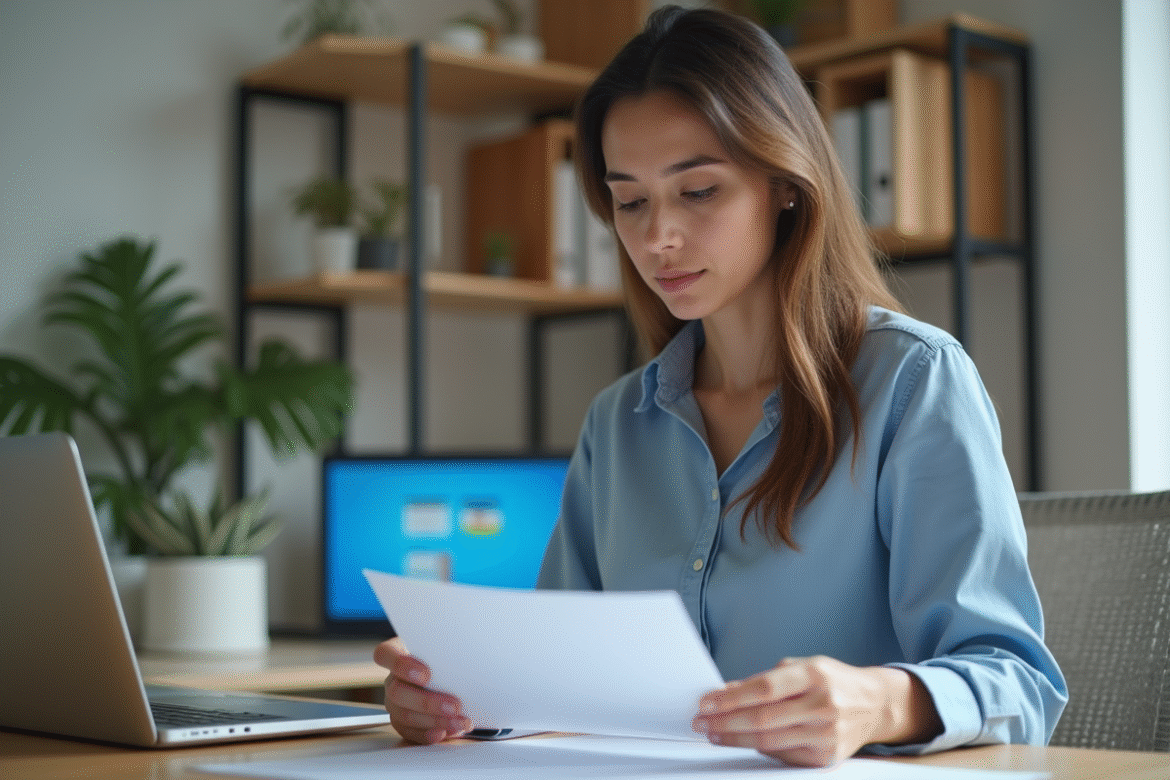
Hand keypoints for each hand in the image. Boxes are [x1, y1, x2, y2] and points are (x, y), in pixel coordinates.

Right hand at [374, 636, 470, 743]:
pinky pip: (409, 732)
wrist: (451, 678)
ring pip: (403, 715)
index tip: (425, 674)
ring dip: (434, 720)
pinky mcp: (402, 722)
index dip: (400, 665)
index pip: (384, 654)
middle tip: (454, 706)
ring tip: (459, 722)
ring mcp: (394, 702)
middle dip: (427, 702)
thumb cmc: (446, 659)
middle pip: (396, 692)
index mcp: (397, 654)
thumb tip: (467, 662)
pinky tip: (444, 732)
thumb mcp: (445, 651)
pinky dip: (428, 734)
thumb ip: (446, 655)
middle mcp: (393, 679)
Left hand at [691, 656, 941, 767]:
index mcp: (814, 675)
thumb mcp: (801, 667)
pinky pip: (783, 756)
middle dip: (725, 723)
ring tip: (713, 734)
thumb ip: (763, 680)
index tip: (706, 702)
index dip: (730, 698)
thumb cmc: (832, 681)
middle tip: (701, 722)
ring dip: (734, 739)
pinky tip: (742, 742)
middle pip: (763, 719)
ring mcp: (827, 734)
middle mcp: (823, 705)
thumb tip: (725, 692)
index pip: (764, 689)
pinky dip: (758, 749)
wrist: (874, 705)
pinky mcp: (827, 758)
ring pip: (769, 742)